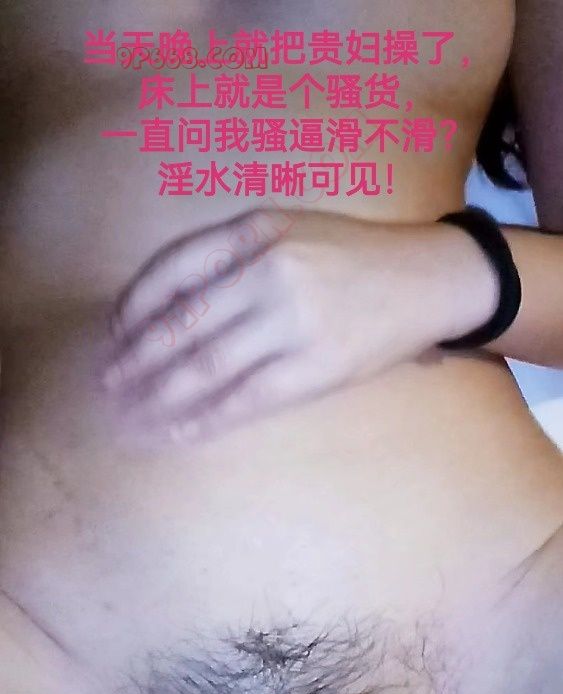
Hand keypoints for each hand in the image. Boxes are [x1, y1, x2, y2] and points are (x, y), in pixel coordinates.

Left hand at [102, 208, 496, 442]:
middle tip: (106, 383)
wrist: (427, 278)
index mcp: (256, 231)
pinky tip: (179, 431)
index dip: (134, 305)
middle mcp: (269, 272)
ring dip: (160, 394)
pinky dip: (206, 418)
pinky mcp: (315, 367)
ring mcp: (293, 321)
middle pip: (181, 323)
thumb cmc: (352, 256)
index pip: (173, 269)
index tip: (112, 333)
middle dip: (135, 358)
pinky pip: (246, 398)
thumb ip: (231, 257)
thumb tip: (165, 307)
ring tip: (130, 412)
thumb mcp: (288, 231)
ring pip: (206, 365)